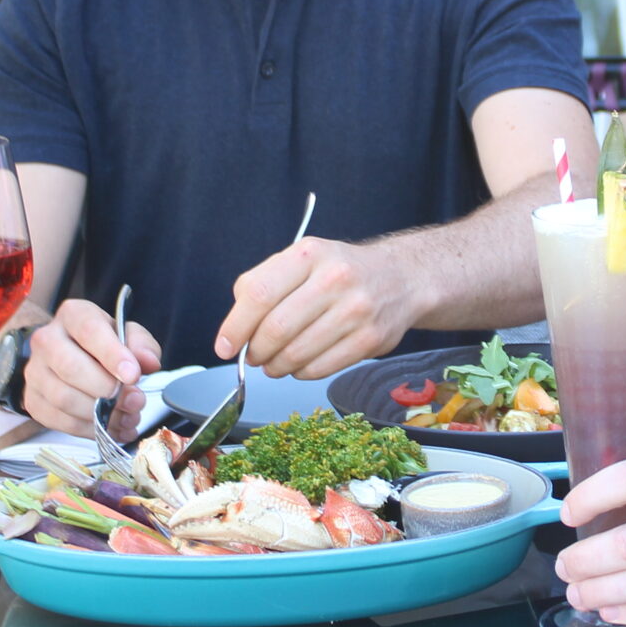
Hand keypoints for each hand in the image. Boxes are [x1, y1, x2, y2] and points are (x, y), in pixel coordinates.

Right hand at [23, 297, 163, 440]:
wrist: (74, 357)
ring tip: (127, 416)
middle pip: (70, 368)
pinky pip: (60, 421)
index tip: (133, 376)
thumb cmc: (104, 345)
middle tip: (134, 401)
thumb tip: (148, 362)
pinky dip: (89, 429)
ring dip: (100, 415)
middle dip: (107, 390)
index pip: (89, 331)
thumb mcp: (128, 336)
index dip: (112, 355)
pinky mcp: (33, 401)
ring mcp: (35, 372)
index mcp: (73, 315)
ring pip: (64, 399)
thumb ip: (141, 345)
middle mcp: (46, 340)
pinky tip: (109, 426)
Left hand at [212, 237, 425, 379]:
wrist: (400, 278)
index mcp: (309, 254)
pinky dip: (301, 372)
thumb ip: (263, 284)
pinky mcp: (370, 339)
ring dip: (276, 366)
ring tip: (275, 362)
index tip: (225, 346)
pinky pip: (320, 369)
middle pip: (276, 329)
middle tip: (253, 356)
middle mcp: (335, 278)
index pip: (259, 293)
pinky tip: (301, 364)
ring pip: (296, 354)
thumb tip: (235, 329)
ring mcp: (356, 310)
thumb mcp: (301, 259)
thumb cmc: (339, 271)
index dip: (235, 326)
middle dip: (256, 351)